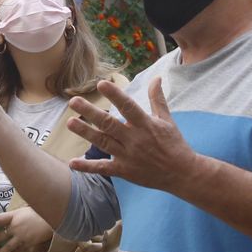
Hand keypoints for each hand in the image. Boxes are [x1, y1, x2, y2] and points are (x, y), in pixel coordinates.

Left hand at [0, 207, 52, 251]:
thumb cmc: (38, 212)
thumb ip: (14, 216)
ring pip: (6, 247)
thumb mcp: (24, 210)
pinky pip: (17, 250)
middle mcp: (16, 227)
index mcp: (14, 216)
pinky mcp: (27, 244)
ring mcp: (21, 237)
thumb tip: (4, 220)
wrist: (53, 220)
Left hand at [67, 78, 208, 194]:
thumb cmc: (174, 144)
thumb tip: (156, 78)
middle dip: (90, 112)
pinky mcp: (124, 171)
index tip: (101, 84)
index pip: (128, 107)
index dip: (115, 95)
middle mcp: (135, 139)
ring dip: (85, 133)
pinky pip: (104, 168)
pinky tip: (73, 162)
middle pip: (109, 124)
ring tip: (69, 123)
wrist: (182, 173)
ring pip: (103, 143)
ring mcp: (128, 156)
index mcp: (145, 124)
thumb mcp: (167, 119)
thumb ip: (157, 98)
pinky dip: (88, 167)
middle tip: (73, 102)